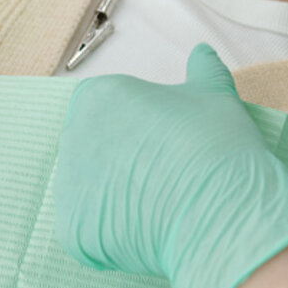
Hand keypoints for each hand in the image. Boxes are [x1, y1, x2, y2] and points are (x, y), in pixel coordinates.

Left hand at [52, 44, 287, 287]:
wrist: (219, 210)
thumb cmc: (216, 146)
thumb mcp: (214, 94)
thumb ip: (202, 70)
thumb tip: (202, 52)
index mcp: (99, 96)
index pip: (112, 110)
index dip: (142, 129)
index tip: (167, 144)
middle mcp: (74, 136)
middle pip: (97, 151)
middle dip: (126, 163)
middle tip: (166, 176)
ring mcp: (68, 186)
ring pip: (93, 192)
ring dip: (119, 198)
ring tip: (159, 204)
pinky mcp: (72, 230)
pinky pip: (89, 231)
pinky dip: (114, 234)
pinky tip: (147, 228)